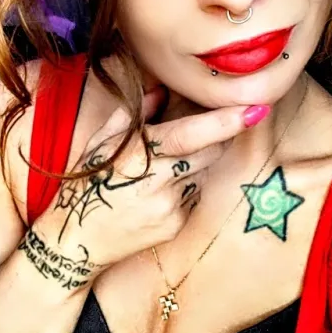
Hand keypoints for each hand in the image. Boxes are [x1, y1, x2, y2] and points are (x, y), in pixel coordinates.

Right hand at [35, 89, 269, 268]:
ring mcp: (169, 206)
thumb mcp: (99, 142)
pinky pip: (193, 196)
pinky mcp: (175, 225)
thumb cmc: (85, 185)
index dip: (226, 121)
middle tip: (190, 137)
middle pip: (210, 152)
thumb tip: (161, 89)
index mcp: (135, 154)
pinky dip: (184, 189)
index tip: (256, 108)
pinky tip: (156, 196)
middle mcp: (157, 181)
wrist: (75, 243)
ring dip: (193, 166)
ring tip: (158, 174)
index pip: (191, 133)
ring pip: (202, 173)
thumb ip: (134, 113)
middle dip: (211, 139)